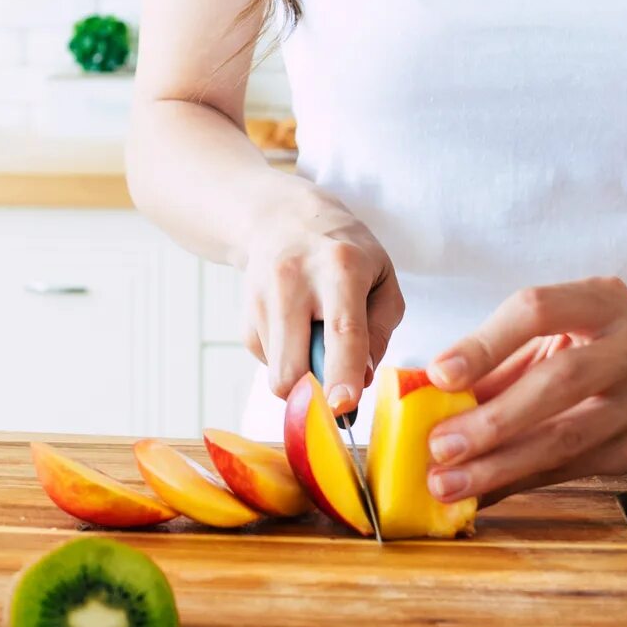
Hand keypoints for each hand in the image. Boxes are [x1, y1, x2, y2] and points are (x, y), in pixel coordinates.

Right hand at [240, 202, 403, 414]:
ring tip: (317, 337)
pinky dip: (287, 359)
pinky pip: (269, 363)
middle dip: (315, 395)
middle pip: (293, 365)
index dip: (343, 374)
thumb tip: (361, 378)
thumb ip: (380, 330)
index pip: (342, 331)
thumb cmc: (344, 252)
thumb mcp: (381, 277)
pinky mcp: (245, 317)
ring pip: (279, 372)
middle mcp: (294, 281)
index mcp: (341, 269)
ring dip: (304, 372)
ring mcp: (262, 299)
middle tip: (338, 387)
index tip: (343, 408)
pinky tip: (296, 330)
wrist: (280, 219)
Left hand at [424, 277, 626, 502]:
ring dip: (501, 465)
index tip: (439, 375)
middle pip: (561, 380)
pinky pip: (573, 469)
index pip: (538, 310)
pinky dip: (521, 482)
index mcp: (604, 299)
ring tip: (449, 482)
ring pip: (569, 436)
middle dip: (493, 420)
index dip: (486, 343)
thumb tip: (425, 394)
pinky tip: (482, 492)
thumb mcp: (551, 332)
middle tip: (439, 447)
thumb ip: (494, 357)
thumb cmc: (591, 344)